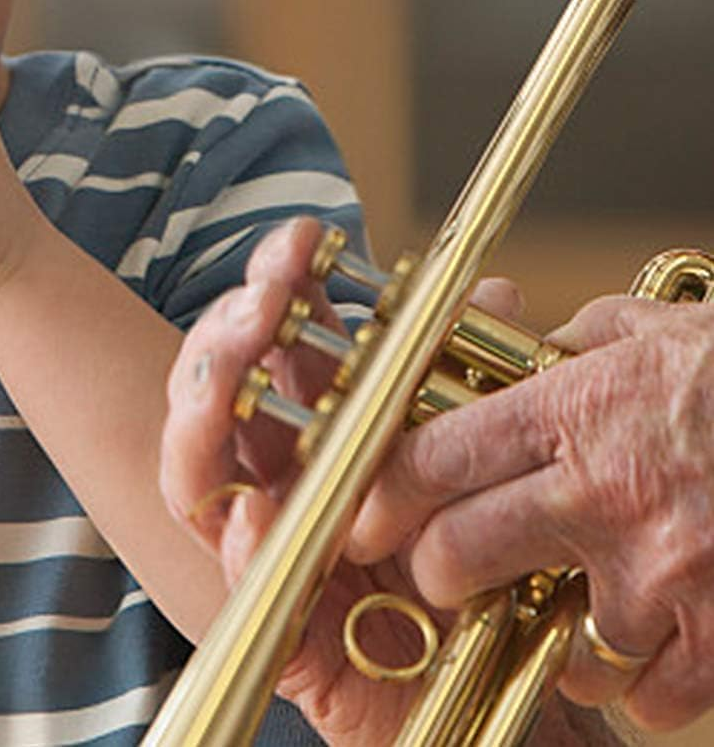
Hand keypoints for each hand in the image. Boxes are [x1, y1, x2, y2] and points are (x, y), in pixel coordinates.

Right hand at [160, 217, 452, 743]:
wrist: (479, 690)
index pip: (269, 334)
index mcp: (306, 418)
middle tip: (267, 293)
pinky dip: (238, 534)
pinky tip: (254, 506)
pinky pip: (234, 568)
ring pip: (196, 462)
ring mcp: (258, 531)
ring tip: (234, 362)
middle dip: (231, 327)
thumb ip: (463, 371)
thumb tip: (492, 287)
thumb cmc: (457, 564)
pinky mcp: (269, 612)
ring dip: (208, 404)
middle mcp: (270, 467)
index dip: (273, 279)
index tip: (300, 237)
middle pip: (214, 382)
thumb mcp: (463, 451)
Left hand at [352, 294, 713, 731]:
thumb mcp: (660, 331)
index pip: (432, 457)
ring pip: (556, 635)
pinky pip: (649, 693)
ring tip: (579, 601)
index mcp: (574, 411)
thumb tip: (529, 347)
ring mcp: (664, 578)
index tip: (360, 510)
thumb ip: (580, 343)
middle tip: (441, 569)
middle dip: (436, 570)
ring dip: (556, 630)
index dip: (380, 491)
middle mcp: (604, 497)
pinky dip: (644, 681)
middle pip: (461, 553)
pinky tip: (658, 642)